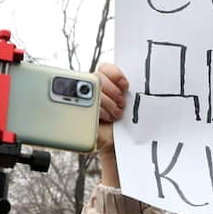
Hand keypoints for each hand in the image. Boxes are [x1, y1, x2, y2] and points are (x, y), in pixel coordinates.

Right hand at [96, 62, 127, 188]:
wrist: (118, 145)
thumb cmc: (126, 124)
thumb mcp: (130, 104)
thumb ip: (125, 90)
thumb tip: (131, 81)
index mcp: (105, 83)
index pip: (105, 68)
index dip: (115, 74)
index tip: (125, 86)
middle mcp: (93, 90)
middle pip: (98, 78)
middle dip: (113, 92)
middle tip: (121, 104)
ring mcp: (85, 101)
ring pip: (94, 91)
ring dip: (108, 104)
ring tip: (115, 115)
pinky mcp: (81, 113)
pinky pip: (88, 105)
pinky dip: (99, 112)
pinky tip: (105, 119)